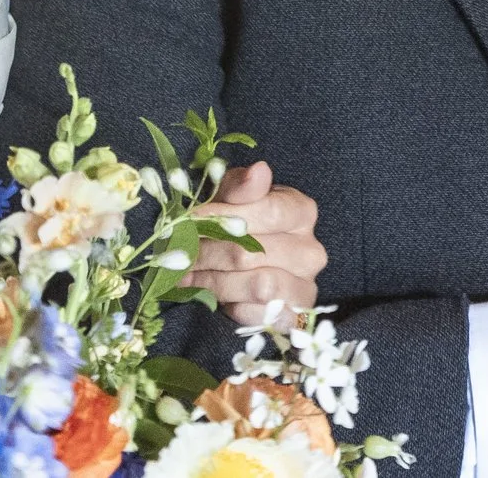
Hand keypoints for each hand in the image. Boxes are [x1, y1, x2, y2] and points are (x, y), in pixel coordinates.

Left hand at [186, 161, 326, 327]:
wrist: (250, 270)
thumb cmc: (240, 225)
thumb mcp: (233, 198)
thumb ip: (241, 185)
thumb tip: (259, 171)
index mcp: (302, 212)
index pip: (268, 211)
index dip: (223, 216)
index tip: (190, 219)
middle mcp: (311, 250)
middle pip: (253, 252)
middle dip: (207, 252)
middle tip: (177, 253)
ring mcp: (305, 286)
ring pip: (257, 285)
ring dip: (213, 281)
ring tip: (187, 275)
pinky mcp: (293, 317)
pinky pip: (258, 314)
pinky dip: (230, 306)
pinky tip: (212, 296)